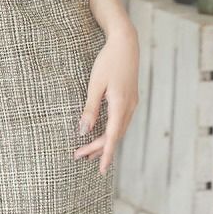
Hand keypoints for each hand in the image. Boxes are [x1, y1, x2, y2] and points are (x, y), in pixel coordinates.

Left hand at [73, 24, 138, 175]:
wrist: (126, 43)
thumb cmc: (108, 61)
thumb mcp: (95, 84)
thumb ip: (90, 109)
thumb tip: (83, 131)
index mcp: (121, 105)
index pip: (112, 137)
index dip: (105, 155)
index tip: (101, 170)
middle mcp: (130, 107)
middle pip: (115, 136)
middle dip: (99, 149)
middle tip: (80, 157)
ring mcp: (132, 103)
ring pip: (119, 130)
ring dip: (105, 141)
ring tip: (89, 152)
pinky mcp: (130, 99)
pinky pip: (121, 122)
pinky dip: (111, 131)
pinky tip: (102, 134)